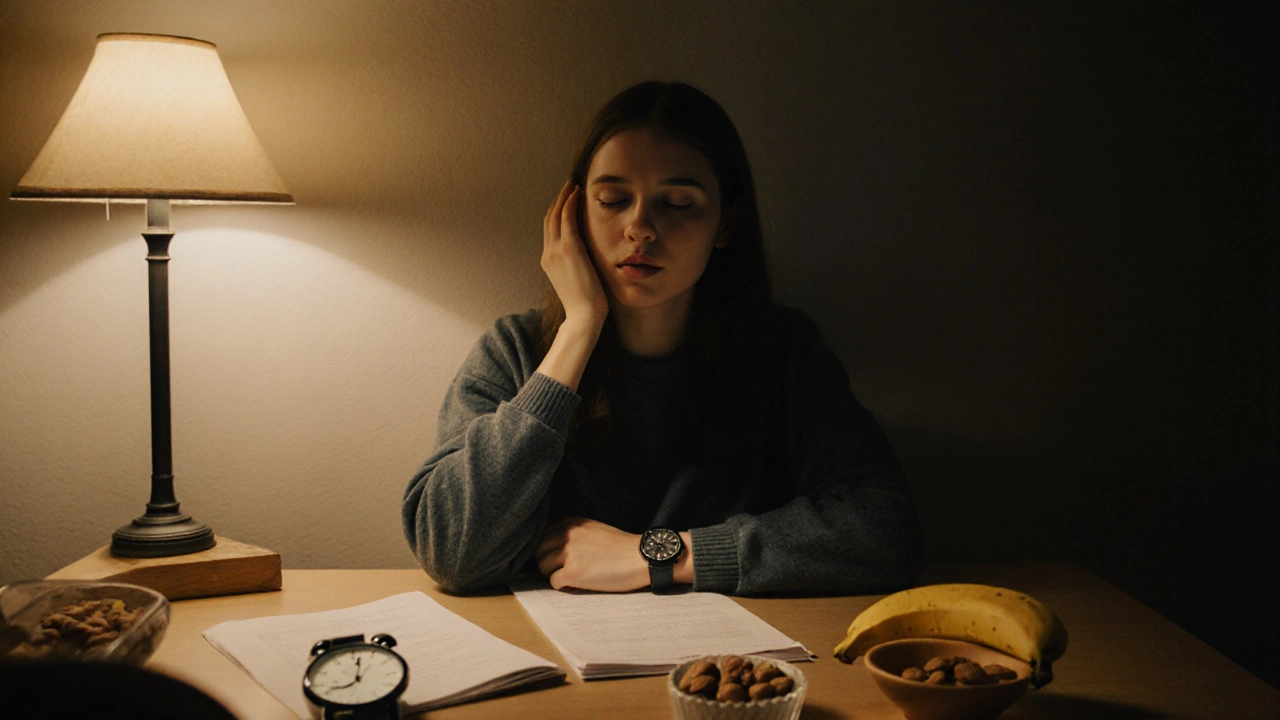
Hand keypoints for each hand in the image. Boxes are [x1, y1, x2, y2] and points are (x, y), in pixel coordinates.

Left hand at [535, 517, 647, 591]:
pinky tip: (577, 585)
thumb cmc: (621, 547)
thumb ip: (573, 534)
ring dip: (553, 575)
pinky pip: (554, 582)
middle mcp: (567, 535)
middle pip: (539, 552)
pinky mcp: (572, 572)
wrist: (641, 558)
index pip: (543, 535)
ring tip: (570, 578)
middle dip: (547, 563)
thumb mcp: (594, 529)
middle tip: (560, 572)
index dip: (548, 550)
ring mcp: (568, 553)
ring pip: (543, 567)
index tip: (556, 559)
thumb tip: (553, 548)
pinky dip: (563, 586)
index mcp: (572, 523)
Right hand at [542, 181, 608, 330]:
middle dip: (558, 200)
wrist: (584, 315)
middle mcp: (548, 253)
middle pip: (549, 219)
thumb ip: (576, 266)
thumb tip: (586, 259)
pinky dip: (571, 203)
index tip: (566, 201)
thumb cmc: (586, 303)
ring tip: (573, 185)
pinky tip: (579, 194)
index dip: (556, 213)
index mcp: (548, 261)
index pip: (550, 230)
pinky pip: (567, 218)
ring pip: (556, 214)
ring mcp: (556, 250)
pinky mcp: (570, 248)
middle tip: (569, 186)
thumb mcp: (576, 281)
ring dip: (564, 197)